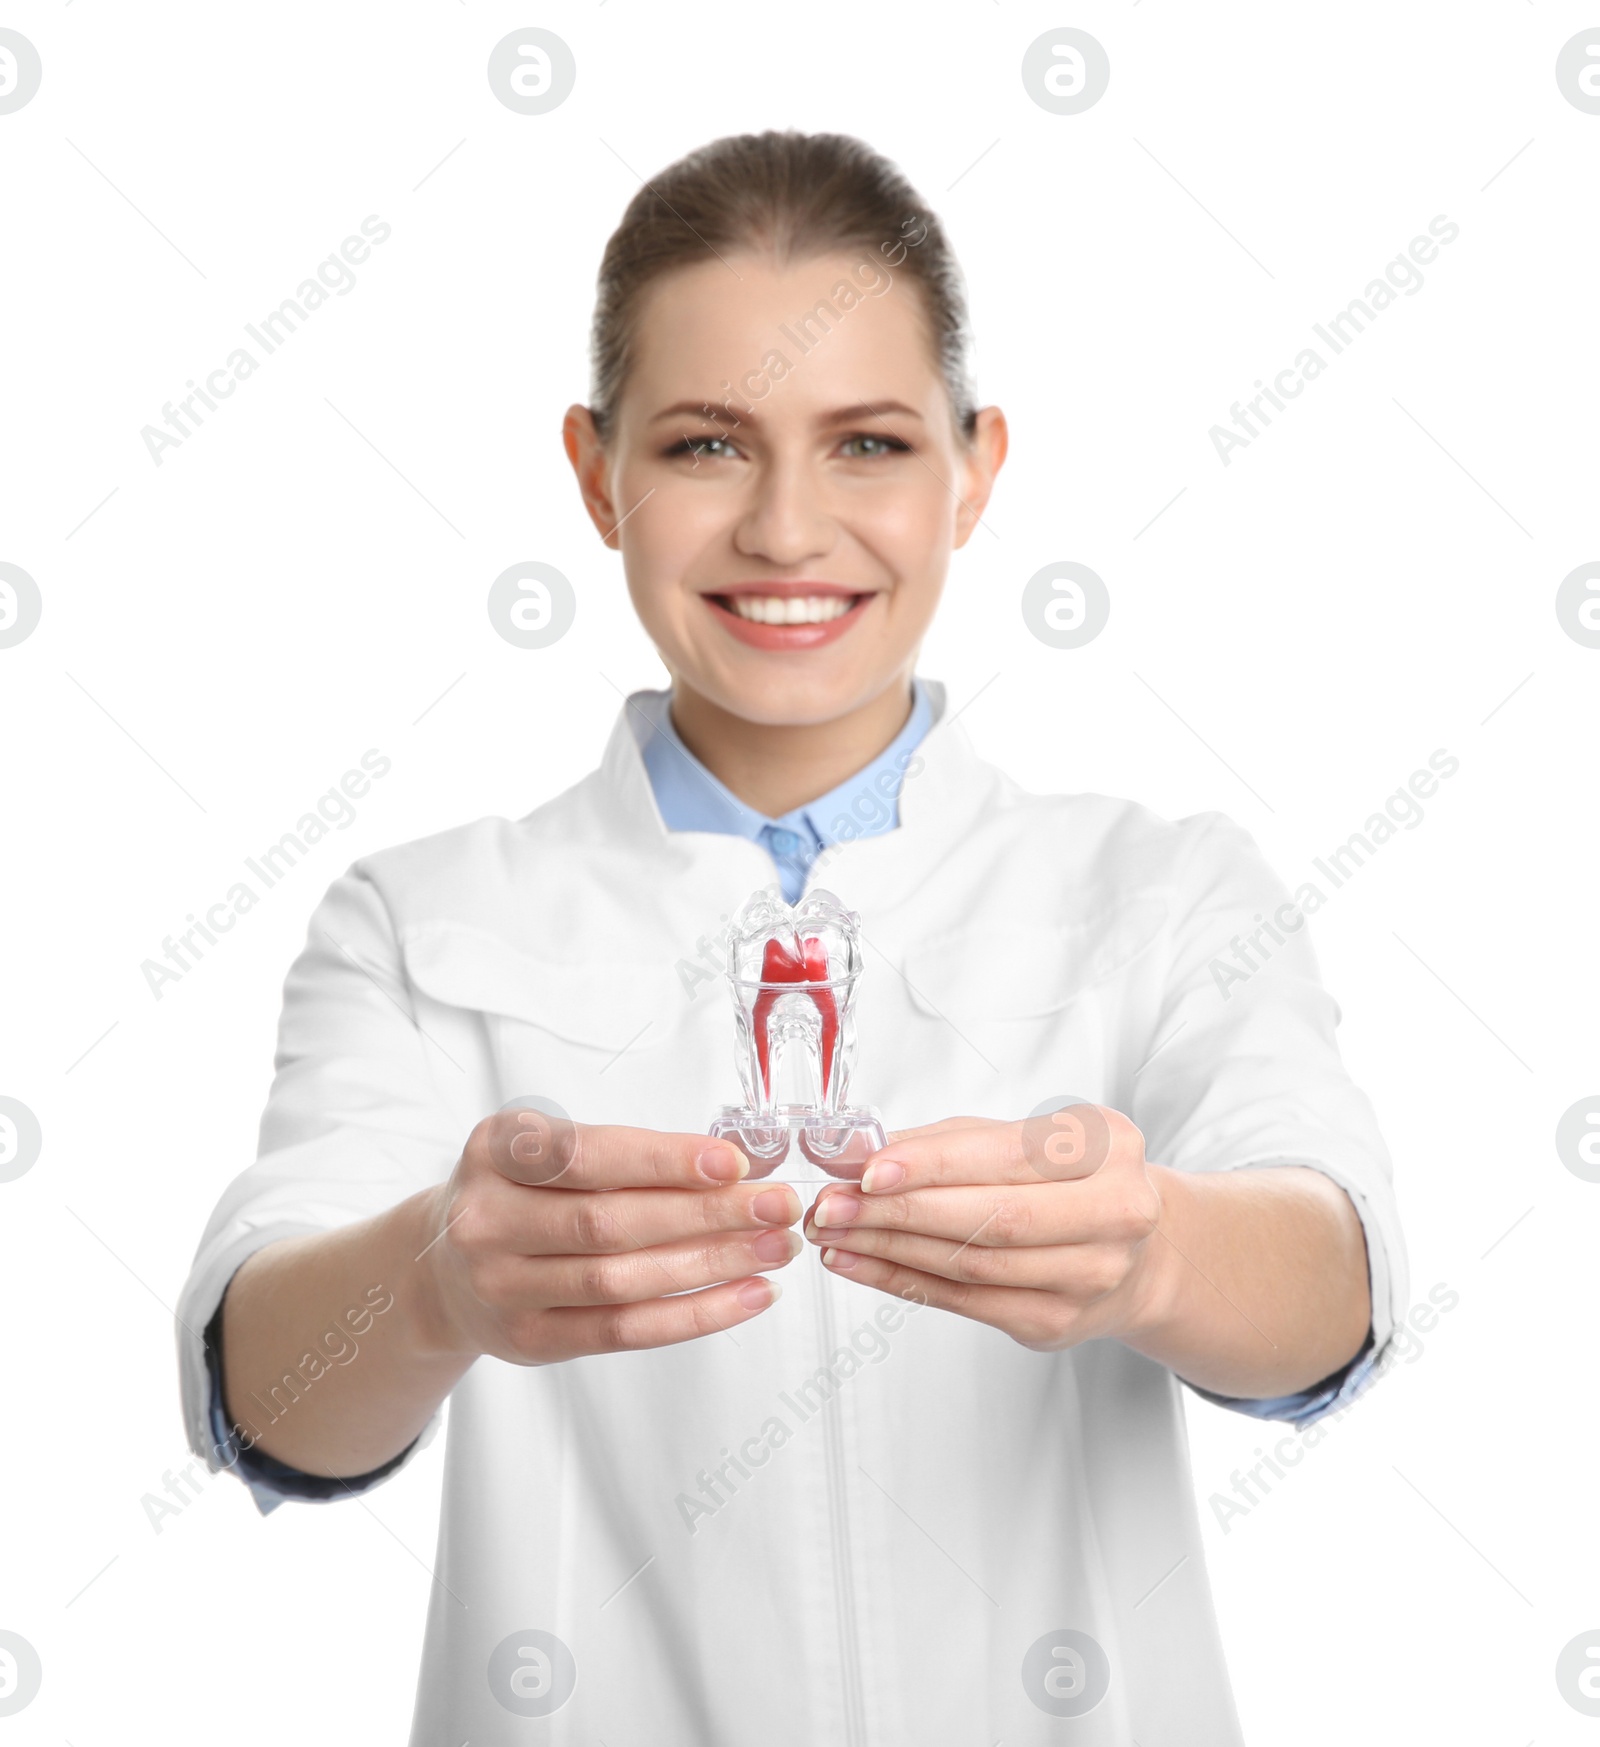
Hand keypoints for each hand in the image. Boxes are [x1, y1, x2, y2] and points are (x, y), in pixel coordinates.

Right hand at [416, 1109, 801, 1363]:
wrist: (444, 1269)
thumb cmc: (520, 1195)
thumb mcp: (546, 1152)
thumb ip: (621, 1156)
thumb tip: (729, 1169)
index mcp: (494, 1153)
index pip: (587, 1156)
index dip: (663, 1161)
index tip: (731, 1162)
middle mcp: (487, 1221)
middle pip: (610, 1223)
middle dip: (705, 1214)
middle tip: (775, 1206)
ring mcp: (504, 1288)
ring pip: (621, 1280)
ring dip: (710, 1265)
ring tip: (772, 1248)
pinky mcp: (531, 1341)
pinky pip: (624, 1330)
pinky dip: (693, 1315)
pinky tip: (745, 1296)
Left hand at [801, 1107, 1167, 1350]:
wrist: (1133, 1251)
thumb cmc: (1066, 1181)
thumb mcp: (1020, 1139)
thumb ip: (943, 1142)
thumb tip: (857, 1149)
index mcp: (1108, 1149)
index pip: (1008, 1156)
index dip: (933, 1164)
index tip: (869, 1168)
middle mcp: (1114, 1213)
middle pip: (991, 1218)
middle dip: (899, 1211)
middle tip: (833, 1203)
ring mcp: (1090, 1276)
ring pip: (972, 1264)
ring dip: (889, 1247)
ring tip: (835, 1231)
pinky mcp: (1056, 1321)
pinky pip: (964, 1302)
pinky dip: (900, 1280)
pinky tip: (859, 1261)